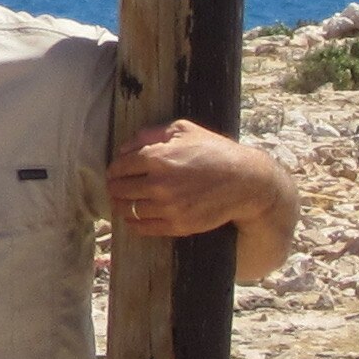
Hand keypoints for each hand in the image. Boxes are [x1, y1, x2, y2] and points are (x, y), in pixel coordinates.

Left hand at [106, 118, 285, 242]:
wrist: (245, 181)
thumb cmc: (215, 151)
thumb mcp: (184, 130)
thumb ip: (151, 134)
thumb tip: (125, 146)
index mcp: (157, 157)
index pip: (120, 166)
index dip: (114, 170)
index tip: (114, 173)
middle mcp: (159, 183)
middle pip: (120, 189)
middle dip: (114, 188)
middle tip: (114, 188)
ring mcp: (168, 207)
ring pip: (129, 210)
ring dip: (121, 206)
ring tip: (122, 203)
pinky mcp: (178, 225)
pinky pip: (144, 228)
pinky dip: (133, 224)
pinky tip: (132, 219)